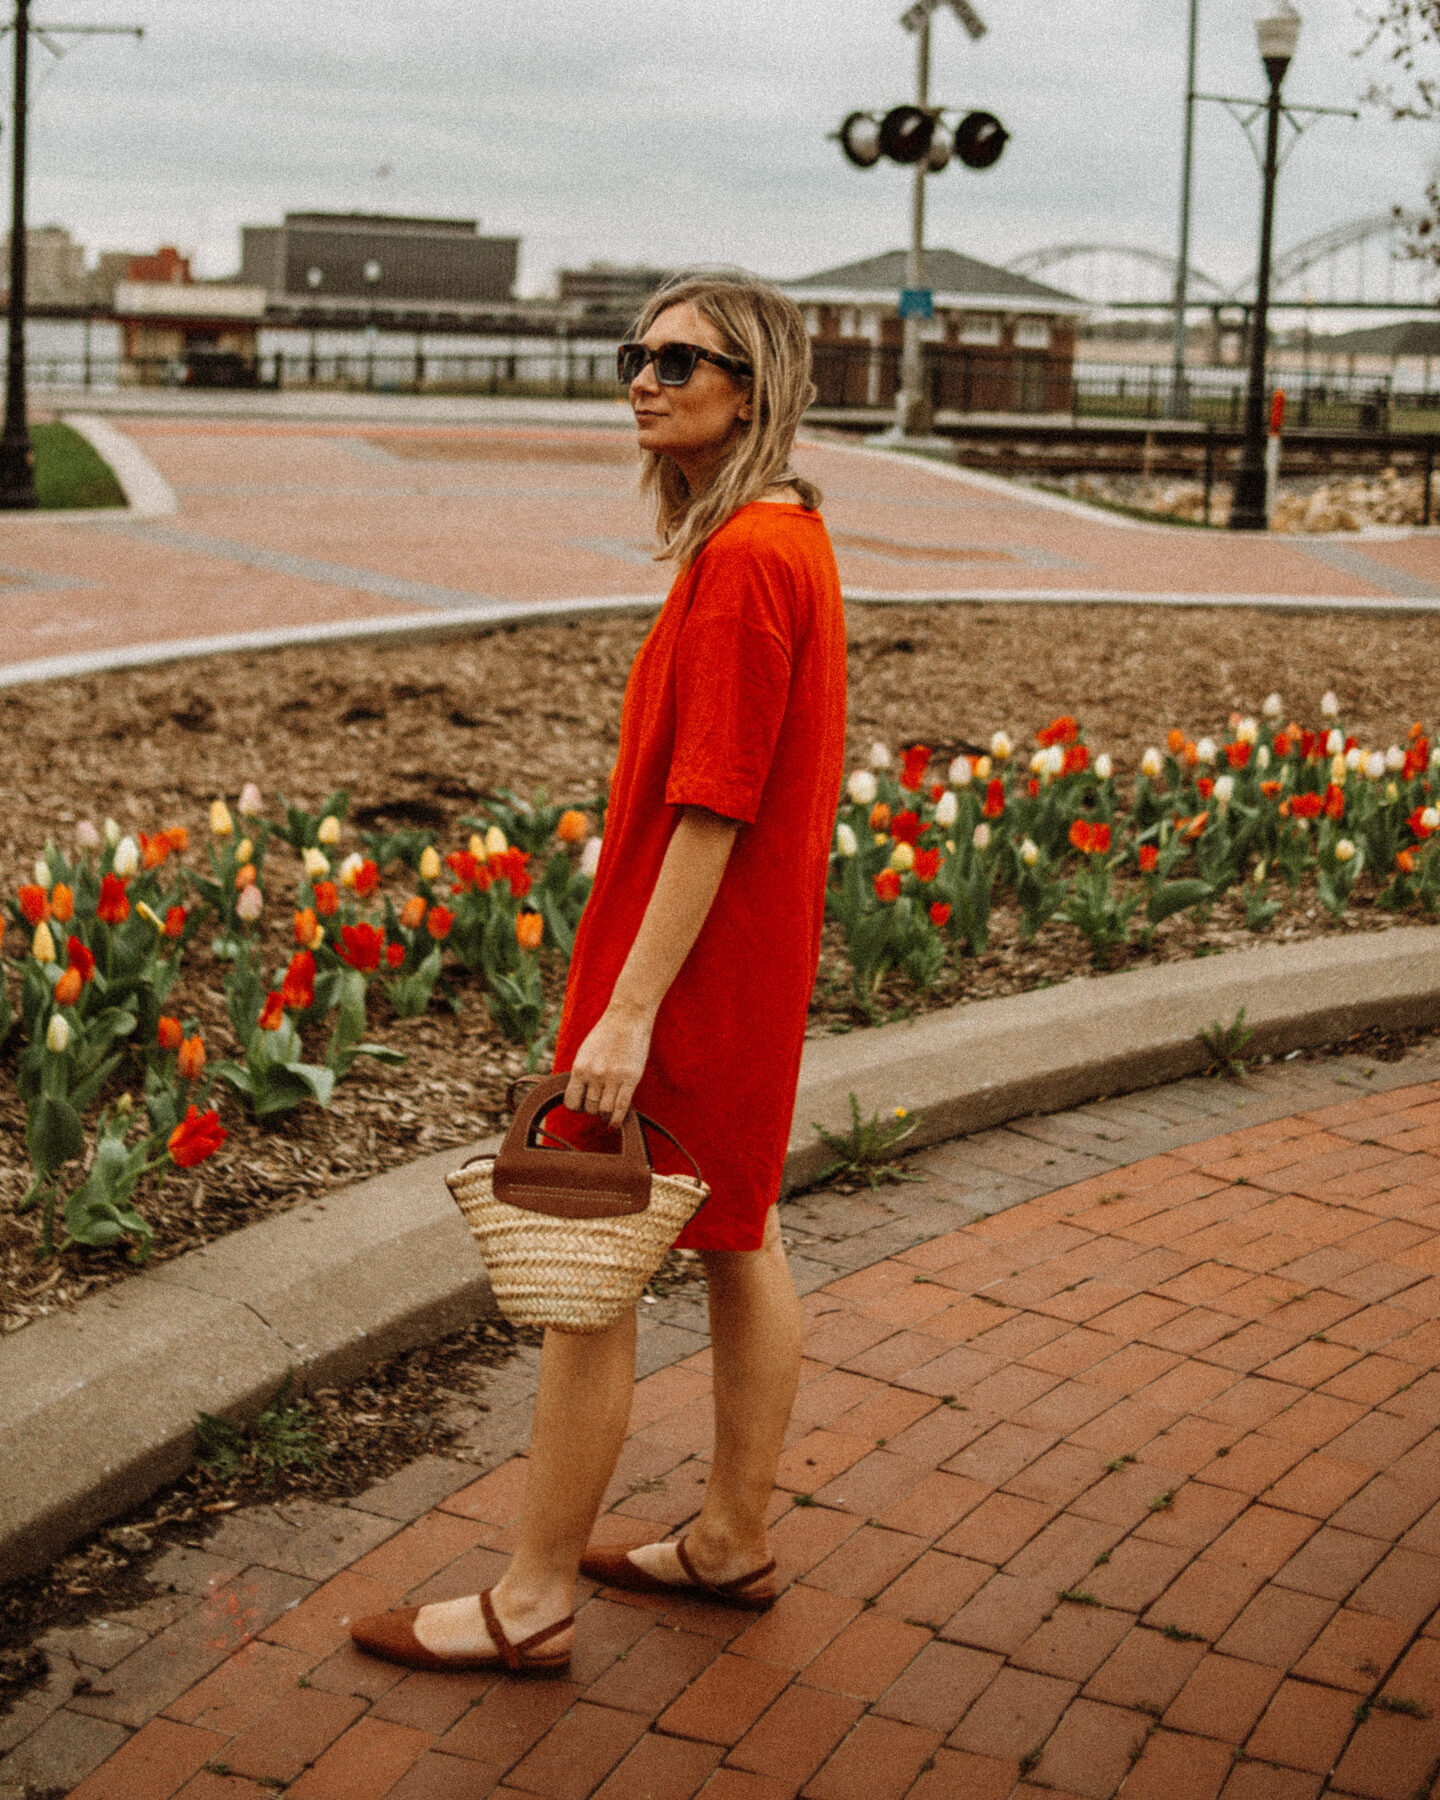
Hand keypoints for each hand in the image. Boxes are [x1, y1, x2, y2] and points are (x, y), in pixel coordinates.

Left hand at [564, 1005, 651, 1125]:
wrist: (627, 1017)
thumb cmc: (606, 1034)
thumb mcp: (585, 1052)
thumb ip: (582, 1073)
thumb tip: (580, 1095)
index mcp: (580, 1068)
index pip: (572, 1102)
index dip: (577, 1107)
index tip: (583, 1104)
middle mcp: (594, 1074)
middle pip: (590, 1108)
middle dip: (593, 1110)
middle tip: (598, 1105)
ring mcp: (613, 1077)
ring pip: (604, 1111)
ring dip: (605, 1115)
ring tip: (608, 1111)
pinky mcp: (630, 1079)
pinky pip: (621, 1108)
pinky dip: (616, 1120)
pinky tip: (614, 1123)